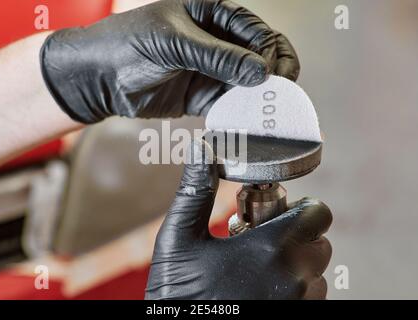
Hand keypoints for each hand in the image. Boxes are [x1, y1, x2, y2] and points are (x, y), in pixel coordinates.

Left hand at [40, 0, 299, 122]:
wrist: (99, 76)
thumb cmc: (129, 44)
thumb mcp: (174, 43)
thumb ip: (218, 57)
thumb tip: (260, 72)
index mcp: (213, 15)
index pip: (256, 32)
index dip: (271, 52)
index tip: (272, 75)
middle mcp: (216, 42)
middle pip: (259, 58)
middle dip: (273, 76)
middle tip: (277, 94)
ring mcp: (211, 70)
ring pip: (247, 84)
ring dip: (258, 98)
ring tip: (265, 112)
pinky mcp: (202, 96)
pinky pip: (229, 105)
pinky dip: (239, 113)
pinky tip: (245, 121)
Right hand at [145, 141, 331, 299]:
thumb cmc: (179, 294)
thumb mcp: (179, 239)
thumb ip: (195, 191)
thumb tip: (201, 150)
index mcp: (271, 248)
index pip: (318, 214)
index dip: (300, 209)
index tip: (276, 215)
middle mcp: (294, 279)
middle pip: (319, 242)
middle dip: (295, 237)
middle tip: (260, 241)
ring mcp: (298, 305)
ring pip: (317, 274)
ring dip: (295, 266)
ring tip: (257, 269)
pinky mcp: (294, 319)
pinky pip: (310, 298)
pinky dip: (293, 289)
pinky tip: (259, 288)